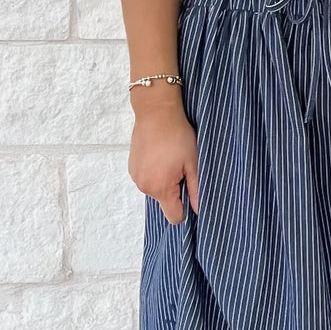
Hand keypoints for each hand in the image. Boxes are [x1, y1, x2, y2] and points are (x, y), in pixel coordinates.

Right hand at [128, 102, 199, 222]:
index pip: (174, 216)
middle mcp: (144, 186)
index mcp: (161, 188)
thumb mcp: (193, 163)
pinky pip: (147, 178)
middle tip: (181, 167)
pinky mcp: (131, 167)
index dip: (185, 209)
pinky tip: (160, 155)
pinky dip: (154, 172)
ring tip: (170, 158)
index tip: (190, 192)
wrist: (156, 112)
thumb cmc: (177, 135)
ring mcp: (136, 177)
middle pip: (164, 201)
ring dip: (164, 180)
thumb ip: (196, 189)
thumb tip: (198, 209)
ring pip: (156, 189)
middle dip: (175, 190)